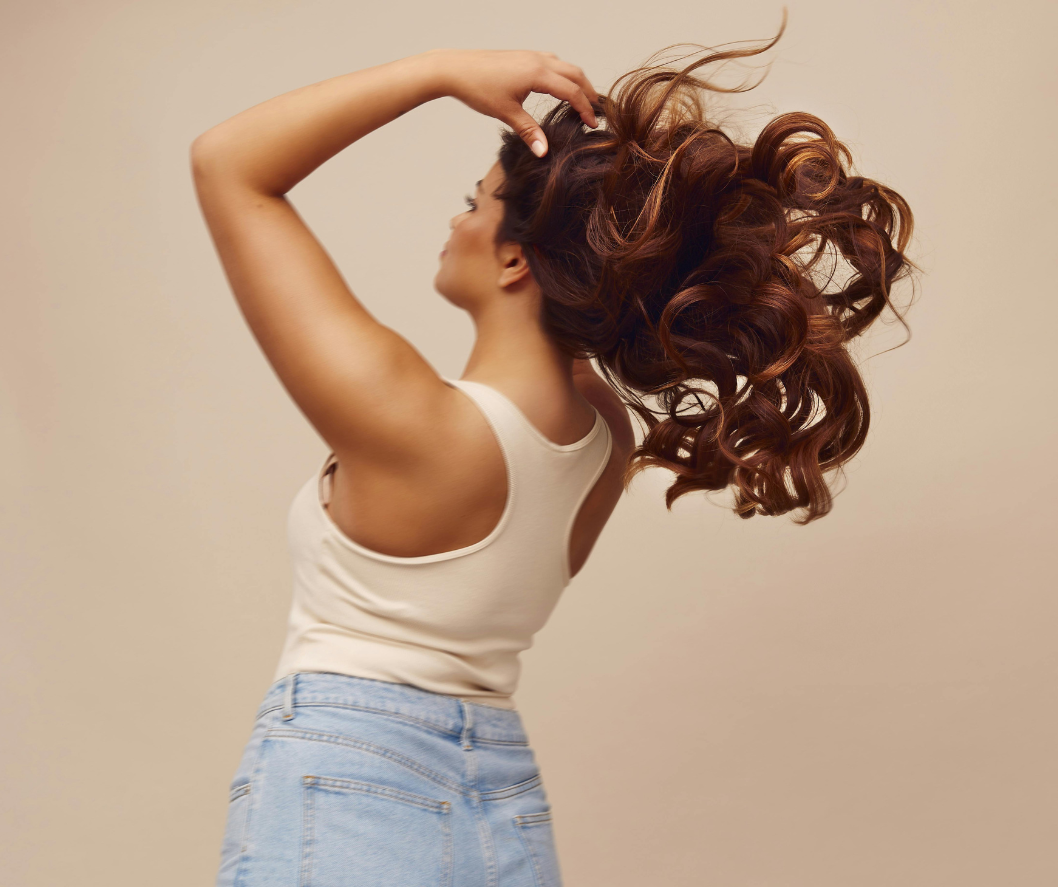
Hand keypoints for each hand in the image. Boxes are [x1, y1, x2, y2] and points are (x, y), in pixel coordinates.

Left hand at [427, 49, 599, 156]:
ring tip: (581, 99)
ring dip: (576, 81)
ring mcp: (530, 56)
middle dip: (588, 93)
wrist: (454, 69)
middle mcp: (538, 60)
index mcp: (538, 73)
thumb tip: (544, 152)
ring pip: (564, 66)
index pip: (572, 92)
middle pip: (575, 74)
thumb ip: (528, 131)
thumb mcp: (506, 113)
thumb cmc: (477, 88)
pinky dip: (562, 74)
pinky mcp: (522, 57)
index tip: (592, 125)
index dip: (585, 109)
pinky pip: (551, 62)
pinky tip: (557, 86)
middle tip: (595, 112)